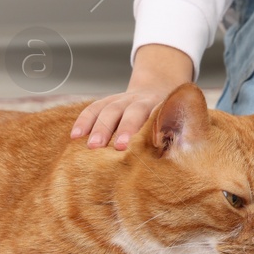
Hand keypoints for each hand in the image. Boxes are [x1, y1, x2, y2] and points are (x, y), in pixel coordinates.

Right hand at [69, 43, 193, 150]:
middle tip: (116, 148)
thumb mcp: (179, 124)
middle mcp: (141, 101)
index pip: (153, 117)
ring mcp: (123, 99)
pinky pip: (94, 107)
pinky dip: (83, 120)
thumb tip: (175, 167)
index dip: (144, 132)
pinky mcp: (109, 101)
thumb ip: (174, 140)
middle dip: (123, 129)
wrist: (160, 86)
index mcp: (162, 107)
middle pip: (131, 112)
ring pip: (109, 109)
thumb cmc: (169, 118)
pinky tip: (75, 136)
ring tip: (91, 146)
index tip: (134, 149)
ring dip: (99, 127)